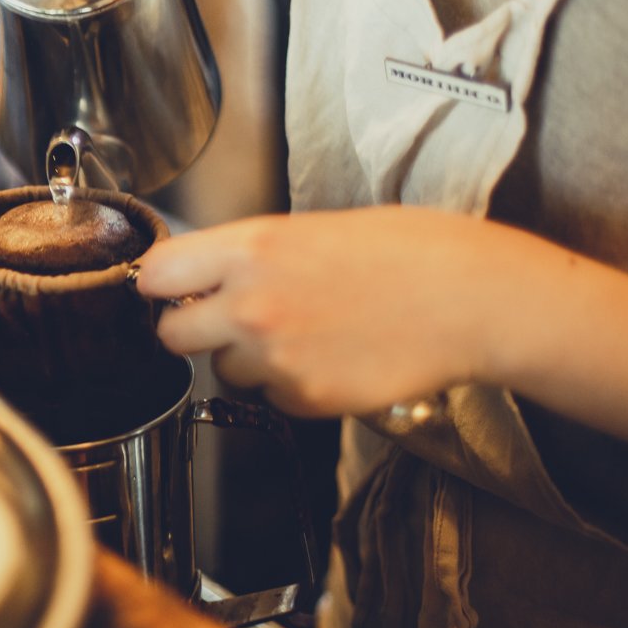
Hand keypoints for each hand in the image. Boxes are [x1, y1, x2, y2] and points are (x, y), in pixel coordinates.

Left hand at [131, 208, 510, 416]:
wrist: (471, 299)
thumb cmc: (407, 252)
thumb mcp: (310, 229)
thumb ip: (247, 254)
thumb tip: (205, 272)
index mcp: (251, 249)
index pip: (156, 273)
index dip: (160, 284)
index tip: (169, 288)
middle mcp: (252, 304)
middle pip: (171, 334)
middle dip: (191, 328)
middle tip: (224, 319)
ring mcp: (276, 357)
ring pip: (223, 370)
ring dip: (246, 359)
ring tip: (303, 332)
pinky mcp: (305, 398)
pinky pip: (271, 396)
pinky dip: (290, 385)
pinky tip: (329, 356)